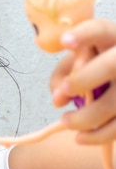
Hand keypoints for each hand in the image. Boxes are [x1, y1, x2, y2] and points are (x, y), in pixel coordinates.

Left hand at [51, 19, 115, 143]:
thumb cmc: (95, 67)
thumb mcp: (79, 62)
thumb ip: (63, 74)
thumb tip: (58, 99)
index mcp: (112, 39)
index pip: (101, 30)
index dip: (84, 35)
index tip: (64, 41)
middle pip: (110, 65)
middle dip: (84, 79)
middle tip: (64, 91)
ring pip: (114, 102)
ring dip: (86, 116)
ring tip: (67, 121)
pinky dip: (99, 136)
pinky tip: (81, 138)